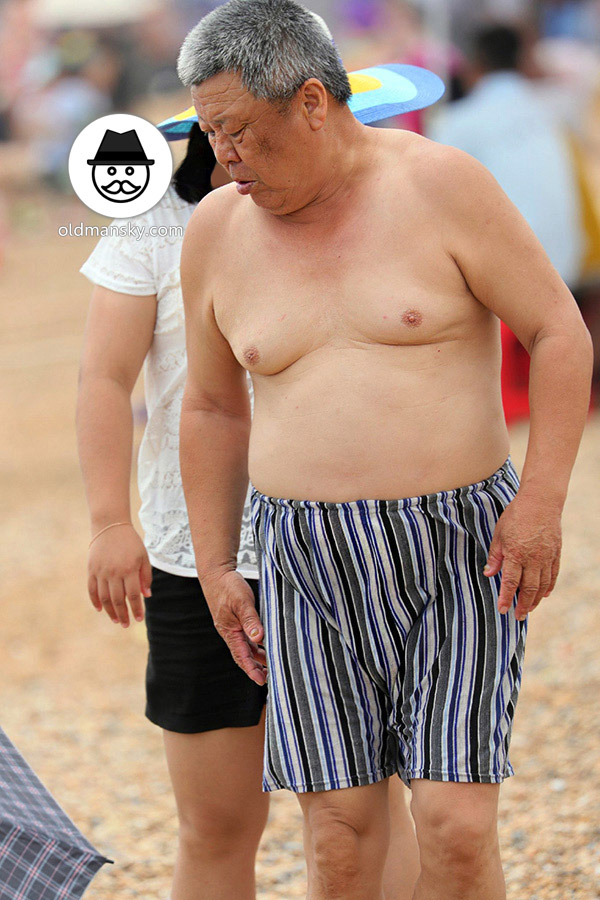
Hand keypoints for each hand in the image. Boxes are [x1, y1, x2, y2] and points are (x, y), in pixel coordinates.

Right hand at [88, 525, 151, 626]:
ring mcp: (101, 572)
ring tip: (116, 620)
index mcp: (129, 569)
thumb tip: (146, 596)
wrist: (110, 527)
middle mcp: (114, 572)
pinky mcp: (91, 570)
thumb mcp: (143, 556)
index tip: (139, 619)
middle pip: (118, 600)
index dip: (136, 609)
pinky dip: (95, 601)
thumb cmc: (130, 542)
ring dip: (109, 611)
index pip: (133, 595)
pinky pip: (92, 589)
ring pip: (104, 597)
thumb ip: (146, 576)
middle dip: (122, 614)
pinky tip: (100, 609)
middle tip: (125, 624)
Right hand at [203, 570, 266, 685]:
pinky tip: (266, 646)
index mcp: (230, 631)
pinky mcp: (237, 621)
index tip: (261, 681)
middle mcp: (231, 632)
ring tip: (271, 666)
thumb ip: (250, 620)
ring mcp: (233, 627)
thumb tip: (259, 638)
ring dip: (258, 658)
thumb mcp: (242, 602)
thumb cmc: (228, 587)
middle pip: (244, 656)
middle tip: (269, 679)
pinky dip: (257, 645)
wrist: (217, 574)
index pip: (241, 656)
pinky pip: (247, 638)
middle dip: (255, 668)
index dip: (251, 669)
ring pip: (246, 648)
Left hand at [484, 492, 561, 620]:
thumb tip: (489, 573)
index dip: (505, 598)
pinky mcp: (556, 553)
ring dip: (536, 600)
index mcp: (515, 554)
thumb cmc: (516, 515)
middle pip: (529, 589)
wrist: (540, 501)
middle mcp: (533, 559)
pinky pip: (553, 575)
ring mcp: (546, 557)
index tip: (502, 610)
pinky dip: (549, 587)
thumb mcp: (499, 534)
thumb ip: (495, 556)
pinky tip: (544, 594)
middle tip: (518, 616)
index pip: (510, 582)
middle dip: (523, 605)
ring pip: (542, 585)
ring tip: (530, 609)